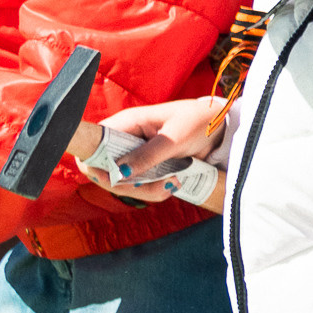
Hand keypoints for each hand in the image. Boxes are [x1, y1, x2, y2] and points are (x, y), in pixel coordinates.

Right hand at [97, 96, 229, 177]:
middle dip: (128, 186)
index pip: (91, 145)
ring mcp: (134, 154)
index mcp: (126, 123)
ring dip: (146, 190)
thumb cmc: (197, 122)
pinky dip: (154, 190)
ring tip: (174, 184)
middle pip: (105, 171)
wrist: (220, 128)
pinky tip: (174, 184)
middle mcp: (125, 140)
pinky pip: (139, 185)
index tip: (115, 179)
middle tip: (160, 186)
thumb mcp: (174, 139)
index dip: (93, 164)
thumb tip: (119, 173)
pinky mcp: (146, 167)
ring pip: (123, 182)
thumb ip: (148, 155)